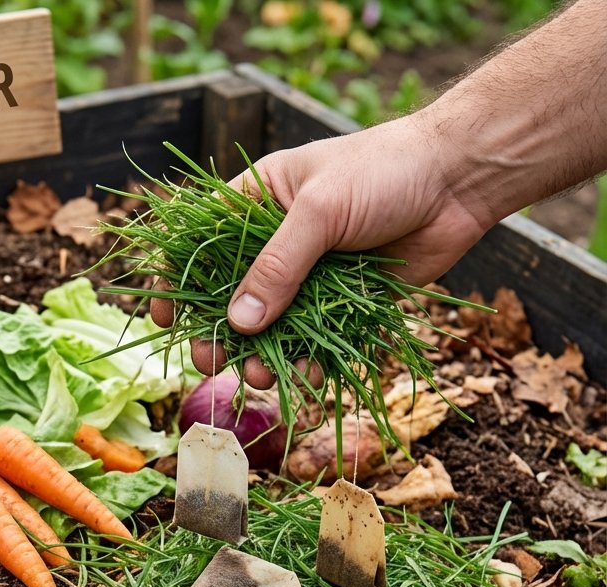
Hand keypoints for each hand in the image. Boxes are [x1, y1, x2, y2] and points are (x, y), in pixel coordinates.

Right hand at [151, 114, 490, 388]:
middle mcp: (276, 242)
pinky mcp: (341, 301)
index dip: (174, 282)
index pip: (197, 245)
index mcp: (256, 203)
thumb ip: (277, 267)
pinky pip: (313, 339)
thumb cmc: (384, 171)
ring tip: (259, 376)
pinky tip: (307, 376)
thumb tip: (237, 322)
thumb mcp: (320, 211)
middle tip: (210, 363)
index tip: (165, 320)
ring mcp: (308, 275)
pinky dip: (307, 362)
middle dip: (217, 333)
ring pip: (270, 326)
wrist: (460, 180)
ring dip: (259, 354)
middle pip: (229, 296)